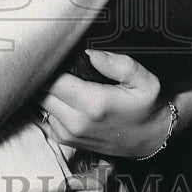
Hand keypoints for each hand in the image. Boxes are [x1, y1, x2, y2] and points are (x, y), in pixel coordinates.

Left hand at [35, 49, 169, 158]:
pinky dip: (48, 103)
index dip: (48, 63)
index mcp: (93, 104)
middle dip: (42, 75)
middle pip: (41, 92)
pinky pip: (44, 115)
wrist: (151, 140)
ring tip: (56, 75)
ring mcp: (68, 133)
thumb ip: (119, 65)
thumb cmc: (147, 107)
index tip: (51, 51)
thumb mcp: (145, 82)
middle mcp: (76, 122)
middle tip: (51, 60)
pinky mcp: (65, 139)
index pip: (52, 80)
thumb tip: (90, 53)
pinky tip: (61, 93)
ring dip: (43, 89)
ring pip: (40, 104)